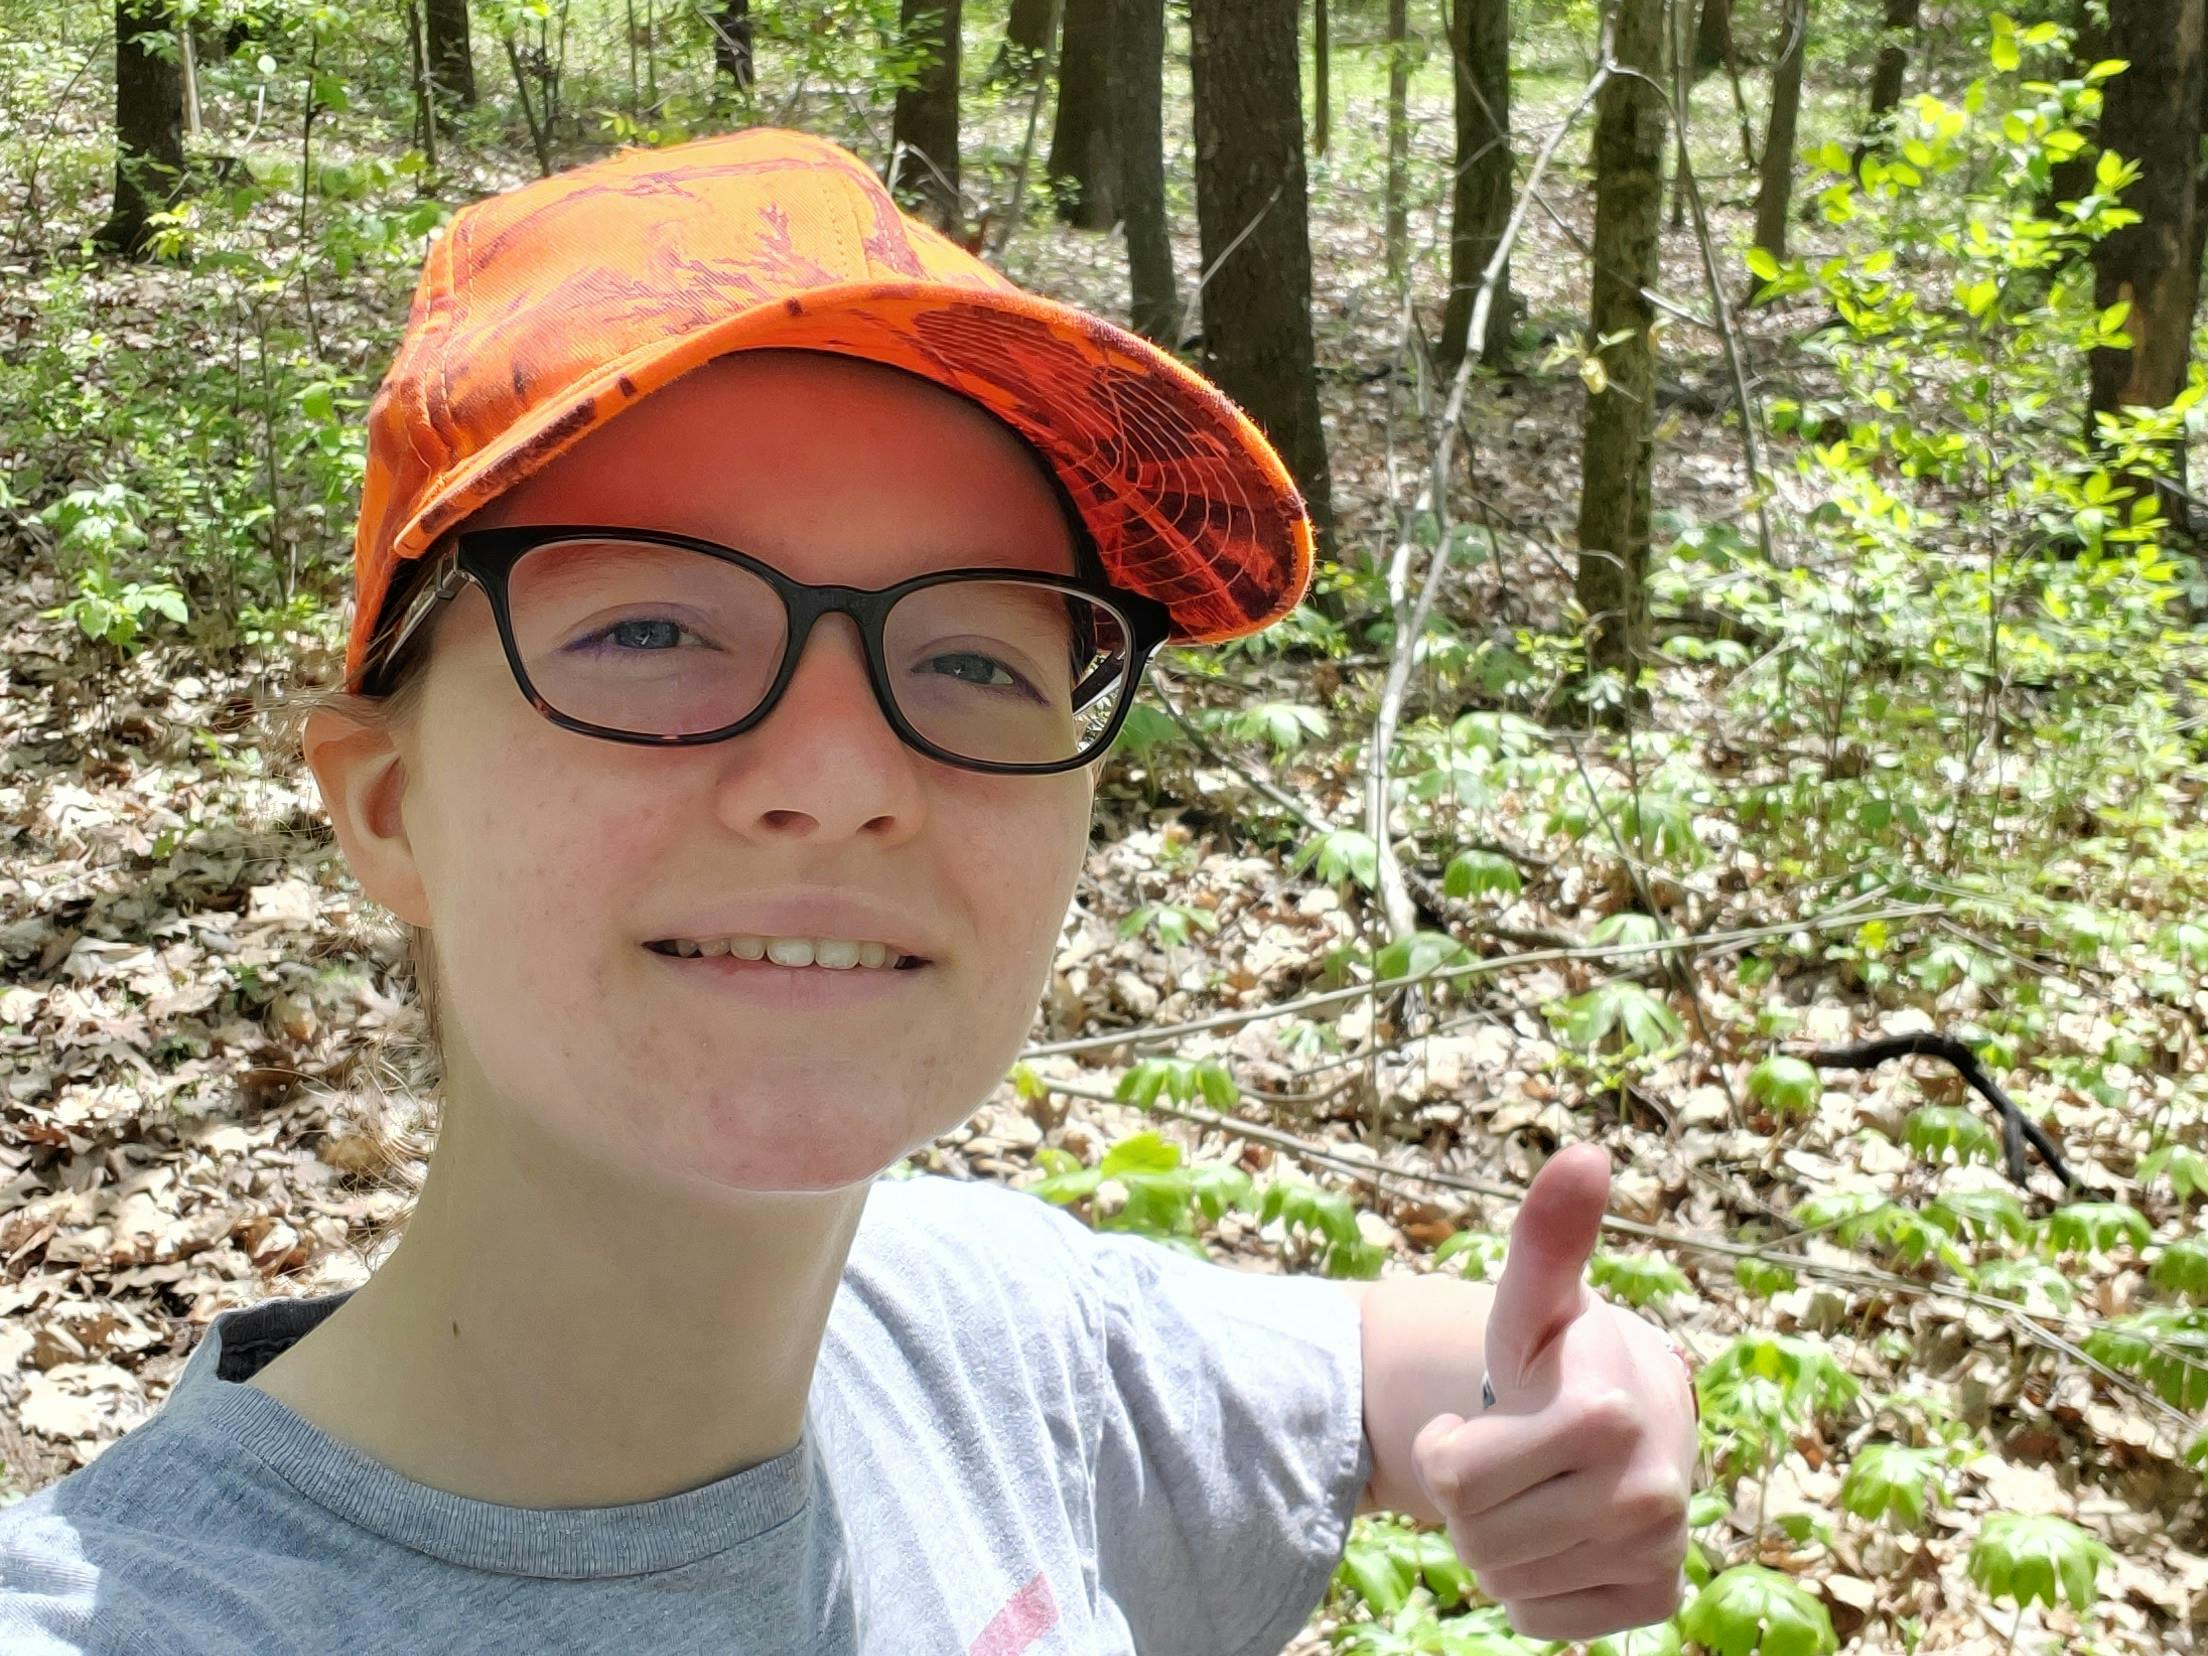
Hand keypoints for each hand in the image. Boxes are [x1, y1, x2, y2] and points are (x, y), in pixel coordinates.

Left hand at [1409, 1143, 1698, 1642]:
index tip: (1488, 1412)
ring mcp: (1658, 1549)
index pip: (1453, 1478)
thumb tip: (1586, 1154)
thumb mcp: (1533, 1300)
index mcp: (1606, 1413)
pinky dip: (1533, 1585)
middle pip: (1473, 1535)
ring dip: (1498, 1540)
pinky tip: (1562, 1532)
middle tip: (1506, 1450)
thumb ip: (1547, 1238)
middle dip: (1470, 1497)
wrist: (1626, 1412)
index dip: (1448, 1449)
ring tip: (1535, 1486)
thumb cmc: (1557, 1354)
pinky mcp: (1654, 1597)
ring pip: (1503, 1581)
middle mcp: (1648, 1491)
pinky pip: (1540, 1618)